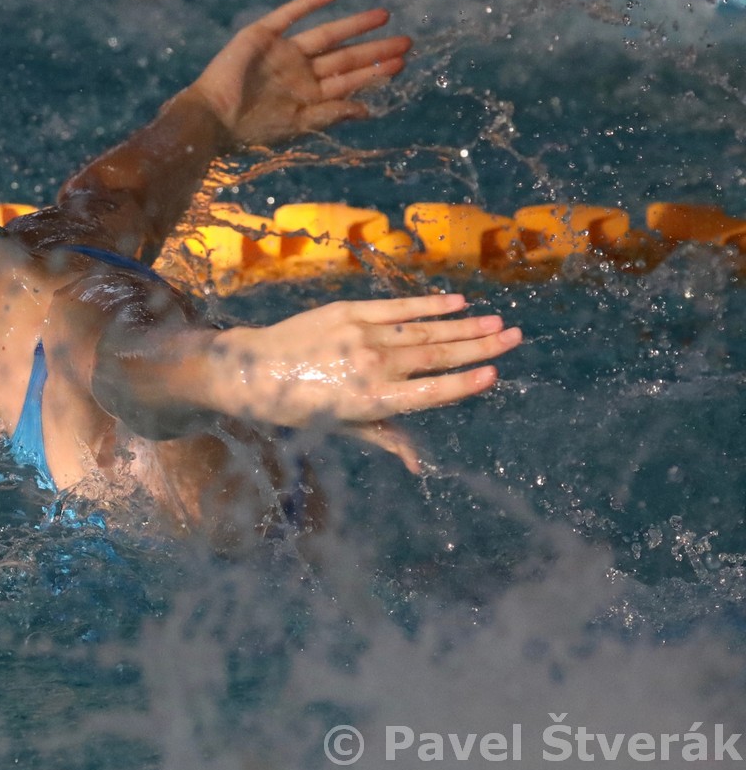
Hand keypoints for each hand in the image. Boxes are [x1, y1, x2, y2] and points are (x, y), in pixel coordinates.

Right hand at [191, 0, 411, 146]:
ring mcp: (282, 53)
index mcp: (308, 96)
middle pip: (345, 57)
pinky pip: (289, 15)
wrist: (212, 118)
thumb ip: (331, 114)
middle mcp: (299, 73)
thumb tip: (368, 110)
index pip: (349, 81)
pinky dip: (310, 4)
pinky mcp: (262, 36)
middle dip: (374, 50)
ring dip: (354, 25)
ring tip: (383, 15)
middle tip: (407, 41)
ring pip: (326, 35)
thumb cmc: (251, 130)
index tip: (402, 63)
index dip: (375, 72)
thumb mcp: (297, 124)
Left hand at [213, 294, 520, 438]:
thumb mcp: (342, 428)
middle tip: (515, 337)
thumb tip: (420, 468)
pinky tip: (456, 301)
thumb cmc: (299, 407)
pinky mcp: (349, 311)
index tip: (494, 373)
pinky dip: (428, 304)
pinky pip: (397, 307)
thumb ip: (387, 437)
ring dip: (463, 324)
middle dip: (480, 346)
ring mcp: (361, 335)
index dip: (463, 383)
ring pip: (423, 330)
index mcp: (372, 401)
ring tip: (497, 321)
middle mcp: (371, 366)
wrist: (253, 370)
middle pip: (436, 356)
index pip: (430, 393)